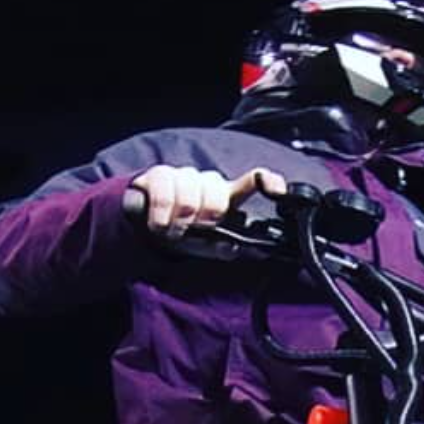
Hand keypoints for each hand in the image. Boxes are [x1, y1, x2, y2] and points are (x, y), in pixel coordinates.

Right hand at [130, 163, 287, 240]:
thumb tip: (246, 249)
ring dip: (181, 221)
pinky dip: (163, 215)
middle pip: (217, 193)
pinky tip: (161, 225)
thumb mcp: (208, 246)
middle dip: (206, 218)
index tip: (276, 189)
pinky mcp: (160, 174)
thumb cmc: (184, 235)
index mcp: (226, 197)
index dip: (266, 180)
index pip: (253, 180)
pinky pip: (165, 192)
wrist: (148, 229)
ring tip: (175, 231)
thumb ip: (226, 247)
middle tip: (196, 230)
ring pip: (190, 193)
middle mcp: (208, 182)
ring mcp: (184, 175)